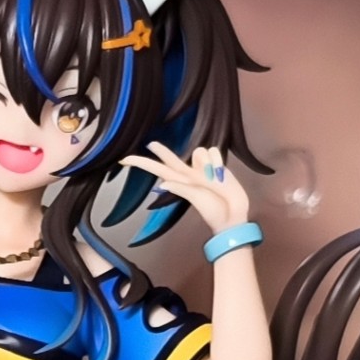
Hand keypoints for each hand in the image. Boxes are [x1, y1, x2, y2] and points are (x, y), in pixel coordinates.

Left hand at [118, 143, 249, 237]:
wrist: (233, 215)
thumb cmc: (214, 211)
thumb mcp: (197, 199)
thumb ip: (182, 189)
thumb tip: (162, 183)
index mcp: (180, 181)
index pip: (157, 169)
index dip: (142, 164)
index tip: (126, 161)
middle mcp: (189, 174)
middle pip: (171, 158)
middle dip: (161, 151)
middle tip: (150, 144)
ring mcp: (202, 170)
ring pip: (199, 151)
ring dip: (208, 161)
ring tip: (215, 178)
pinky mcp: (216, 166)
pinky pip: (214, 152)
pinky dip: (218, 161)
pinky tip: (221, 175)